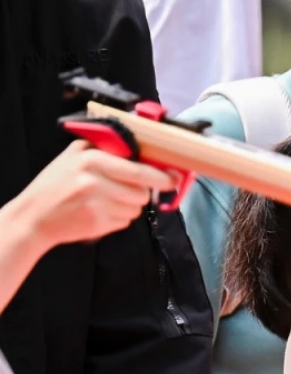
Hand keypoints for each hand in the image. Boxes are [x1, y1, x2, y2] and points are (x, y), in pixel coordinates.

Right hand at [8, 141, 174, 249]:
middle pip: (142, 193)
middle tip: (126, 190)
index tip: (173, 179)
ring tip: (105, 201)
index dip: (161, 177)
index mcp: (92, 160)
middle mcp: (95, 182)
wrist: (33, 216)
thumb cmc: (56, 184)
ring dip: (128, 206)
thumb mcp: (74, 156)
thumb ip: (104, 149)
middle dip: (140, 193)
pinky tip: (99, 212)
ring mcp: (97, 205)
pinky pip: (125, 222)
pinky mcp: (98, 224)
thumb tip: (142, 150)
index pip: (139, 171)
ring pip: (136, 209)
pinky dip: (118, 218)